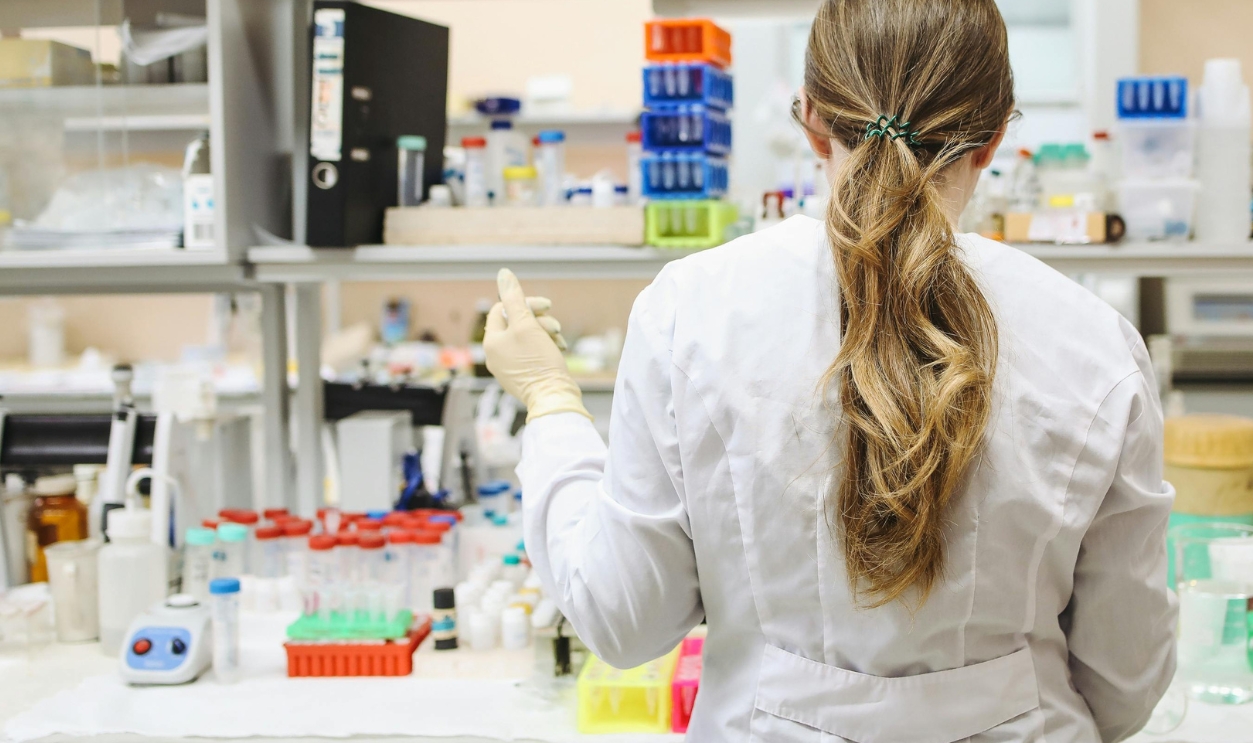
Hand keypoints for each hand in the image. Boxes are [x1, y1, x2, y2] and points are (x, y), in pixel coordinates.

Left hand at [484, 269, 589, 420]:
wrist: (553, 397)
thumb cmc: (539, 361)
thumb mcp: (527, 324)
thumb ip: (514, 298)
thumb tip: (503, 273)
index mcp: (491, 341)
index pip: (502, 309)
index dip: (524, 302)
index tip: (546, 305)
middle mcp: (495, 355)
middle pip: (515, 323)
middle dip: (538, 320)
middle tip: (555, 325)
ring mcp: (508, 367)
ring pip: (526, 337)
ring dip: (544, 332)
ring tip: (558, 340)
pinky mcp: (522, 375)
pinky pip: (531, 353)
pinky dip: (545, 347)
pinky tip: (558, 350)